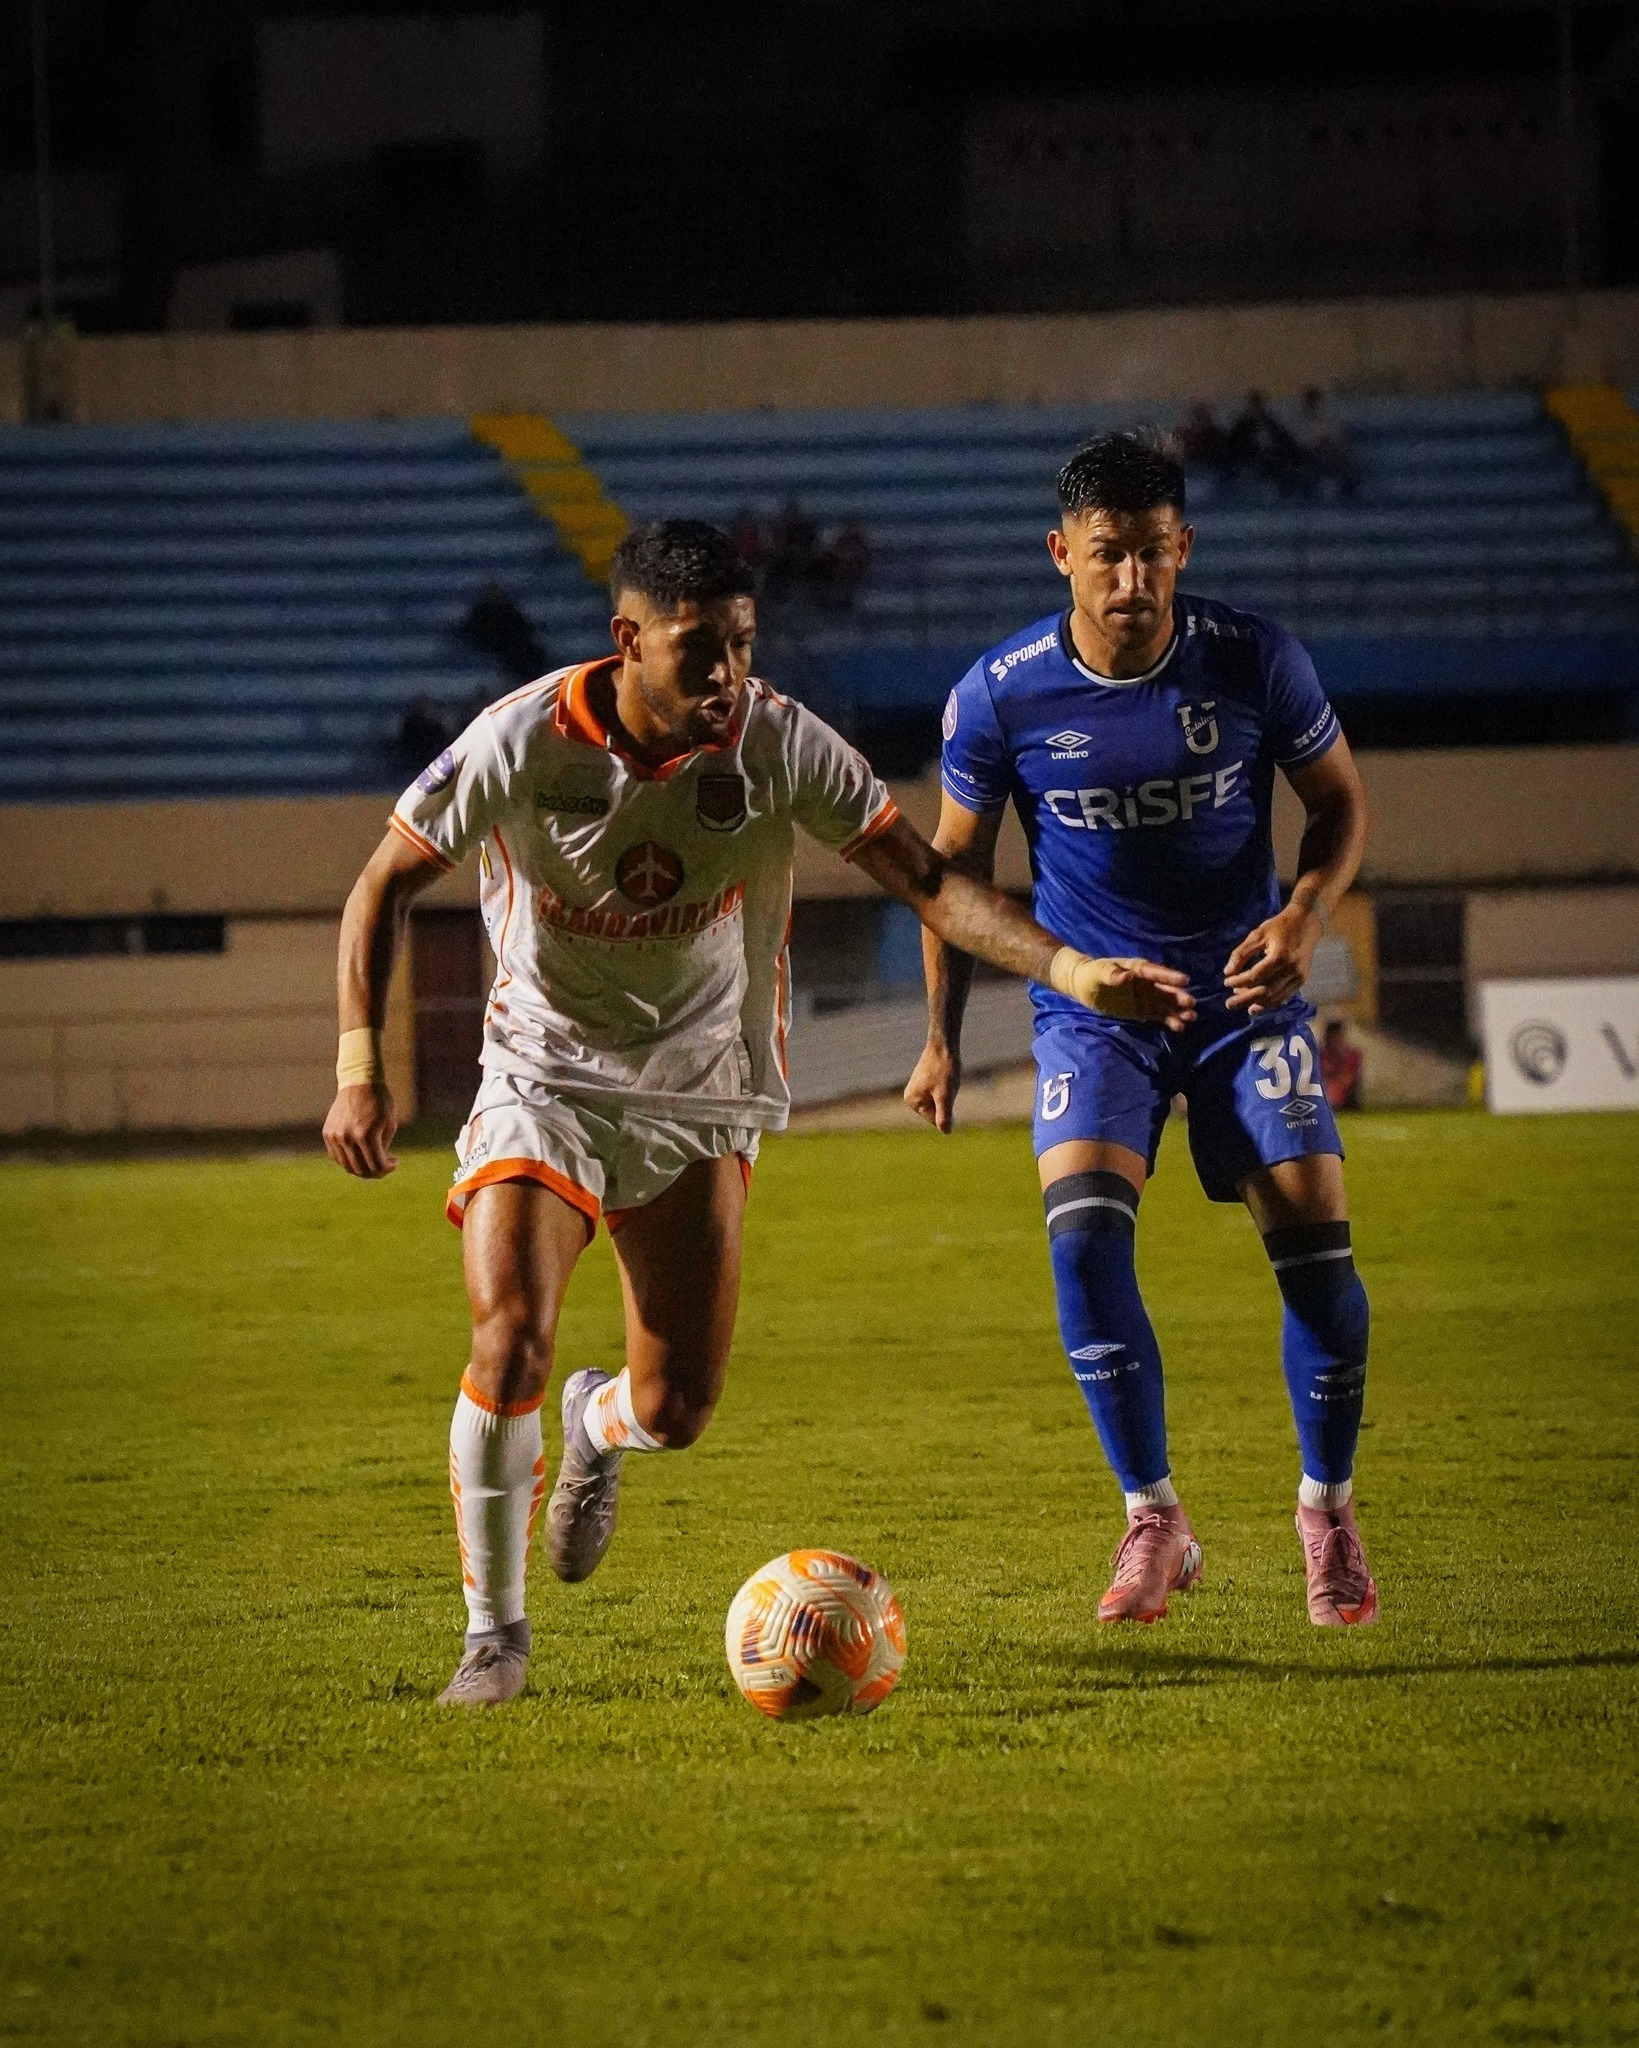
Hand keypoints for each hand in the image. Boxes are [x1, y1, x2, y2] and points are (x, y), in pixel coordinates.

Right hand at [323, 1083, 398, 1177]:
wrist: (359, 1082)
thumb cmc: (380, 1101)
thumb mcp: (389, 1124)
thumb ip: (384, 1147)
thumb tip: (379, 1167)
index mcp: (366, 1135)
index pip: (376, 1165)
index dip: (388, 1169)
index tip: (395, 1163)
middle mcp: (348, 1138)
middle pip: (361, 1170)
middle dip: (376, 1172)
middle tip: (384, 1167)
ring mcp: (335, 1136)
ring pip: (347, 1166)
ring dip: (362, 1169)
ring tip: (373, 1162)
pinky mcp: (328, 1133)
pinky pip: (337, 1156)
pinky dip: (348, 1160)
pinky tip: (360, 1154)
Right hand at [904, 1040, 961, 1131]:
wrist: (944, 1045)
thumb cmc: (944, 1069)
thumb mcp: (945, 1095)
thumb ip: (944, 1115)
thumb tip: (946, 1132)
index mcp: (912, 1102)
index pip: (935, 1120)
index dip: (947, 1109)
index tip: (946, 1089)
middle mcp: (910, 1097)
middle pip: (936, 1112)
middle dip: (946, 1101)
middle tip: (946, 1083)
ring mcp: (917, 1089)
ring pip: (939, 1102)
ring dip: (948, 1094)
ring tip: (945, 1078)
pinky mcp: (924, 1083)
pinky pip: (939, 1094)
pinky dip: (947, 1088)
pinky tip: (945, 1075)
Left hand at [1058, 954, 1196, 1031]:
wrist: (1082, 985)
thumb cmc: (1091, 974)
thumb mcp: (1098, 973)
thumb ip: (1110, 974)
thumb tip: (1123, 977)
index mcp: (1136, 969)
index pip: (1154, 972)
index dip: (1169, 976)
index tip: (1185, 980)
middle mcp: (1144, 983)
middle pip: (1164, 989)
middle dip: (1178, 996)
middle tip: (1191, 1003)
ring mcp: (1144, 997)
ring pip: (1164, 1003)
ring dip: (1177, 1010)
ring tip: (1190, 1017)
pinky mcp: (1140, 1010)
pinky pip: (1157, 1015)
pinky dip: (1168, 1020)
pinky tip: (1178, 1026)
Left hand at [1224, 903, 1321, 1013]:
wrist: (1306, 923)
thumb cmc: (1279, 927)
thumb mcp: (1257, 935)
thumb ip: (1241, 953)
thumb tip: (1227, 972)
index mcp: (1279, 956)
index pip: (1255, 976)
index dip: (1239, 981)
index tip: (1226, 982)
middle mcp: (1291, 969)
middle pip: (1265, 991)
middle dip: (1245, 999)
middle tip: (1228, 1004)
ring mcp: (1298, 976)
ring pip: (1275, 997)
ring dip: (1257, 1003)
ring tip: (1242, 1006)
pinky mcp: (1302, 980)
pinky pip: (1284, 996)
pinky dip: (1270, 1003)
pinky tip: (1258, 1006)